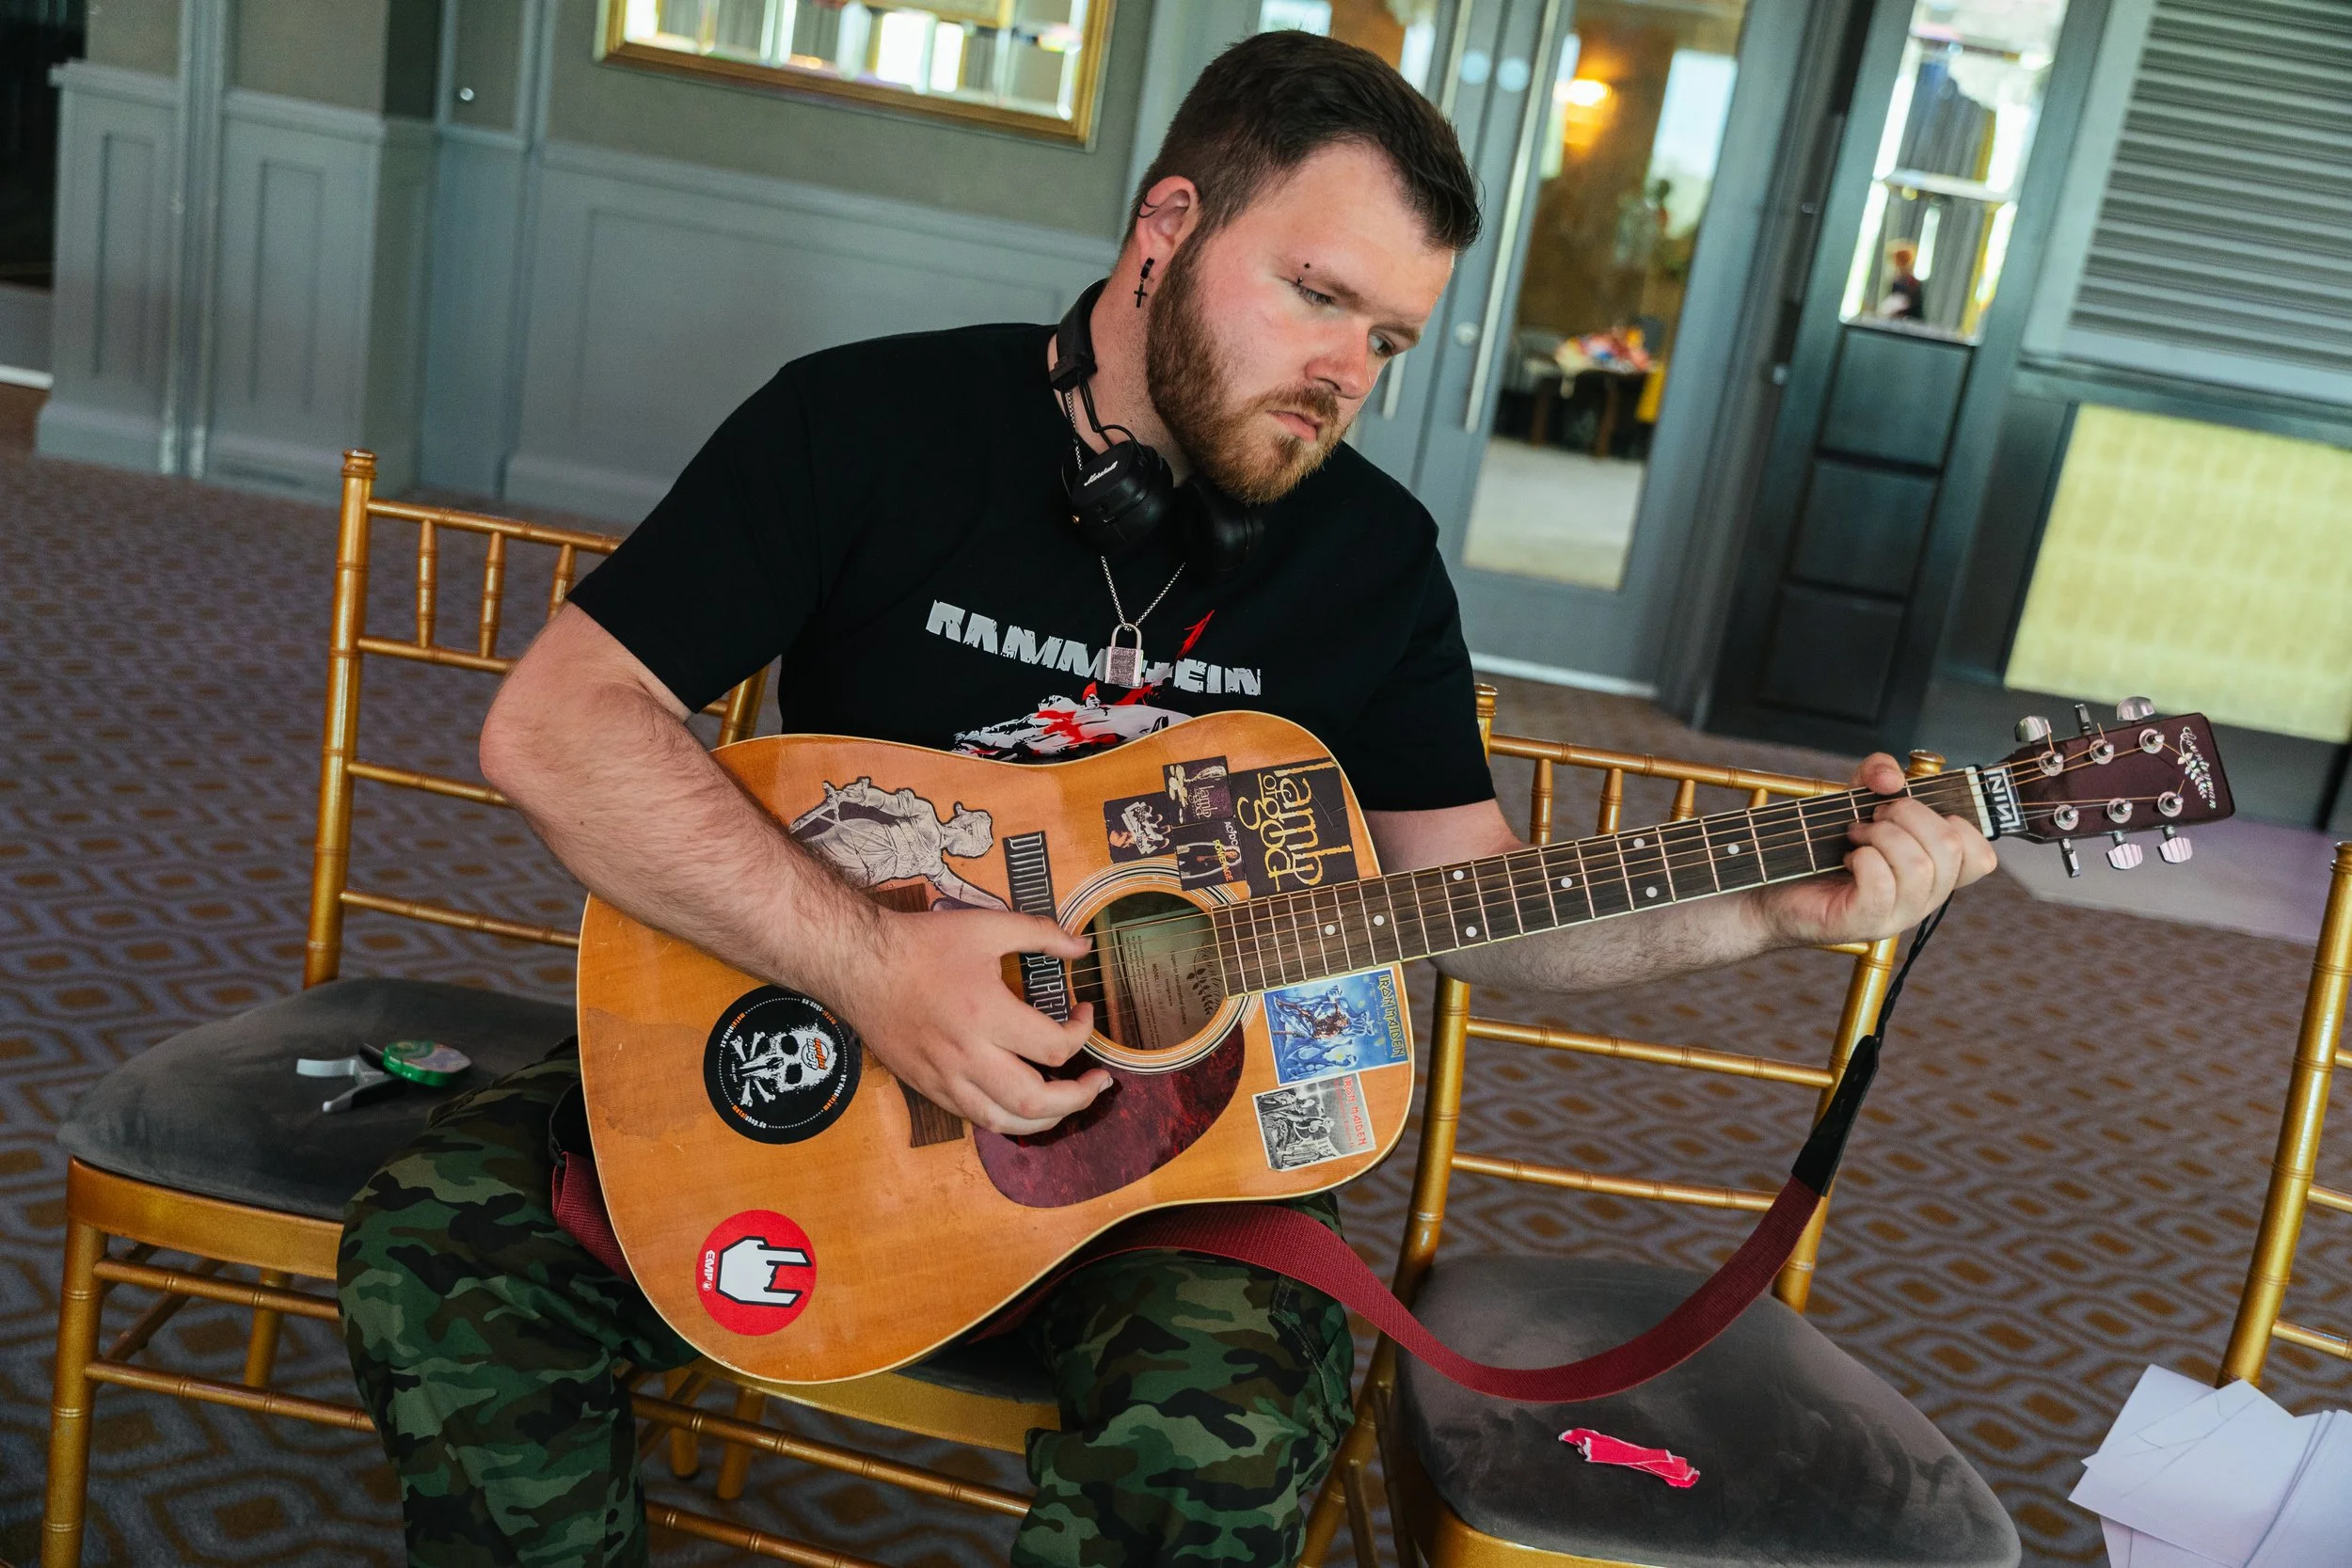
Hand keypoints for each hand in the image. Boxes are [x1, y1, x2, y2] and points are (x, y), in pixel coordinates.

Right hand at [823, 909, 1109, 1135]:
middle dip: (1079, 1097)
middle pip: (1036, 1101)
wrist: (858, 965)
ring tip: (1068, 1101)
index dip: (1083, 1032)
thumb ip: (1040, 934)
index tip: (1084, 1011)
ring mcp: (945, 1078)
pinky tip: (1023, 1103)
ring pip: (1006, 1123)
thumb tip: (1084, 948)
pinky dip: (1008, 1118)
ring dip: (1048, 1119)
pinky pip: (975, 1118)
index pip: (1055, 1046)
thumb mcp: (986, 926)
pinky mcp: (928, 1088)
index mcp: (986, 1014)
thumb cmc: (921, 945)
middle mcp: (967, 1056)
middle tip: (1098, 1080)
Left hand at [1755, 753, 1997, 948]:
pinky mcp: (1863, 923)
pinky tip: (1847, 858)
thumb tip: (1892, 778)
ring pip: (1919, 866)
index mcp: (1933, 874)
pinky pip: (1882, 884)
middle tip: (1874, 817)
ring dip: (1881, 836)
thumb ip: (1878, 773)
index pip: (1981, 857)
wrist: (1769, 885)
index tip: (1911, 812)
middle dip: (1909, 815)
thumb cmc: (1819, 847)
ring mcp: (1895, 916)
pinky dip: (1863, 858)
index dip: (1956, 823)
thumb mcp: (1854, 797)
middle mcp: (1922, 899)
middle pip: (1951, 849)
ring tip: (1855, 836)